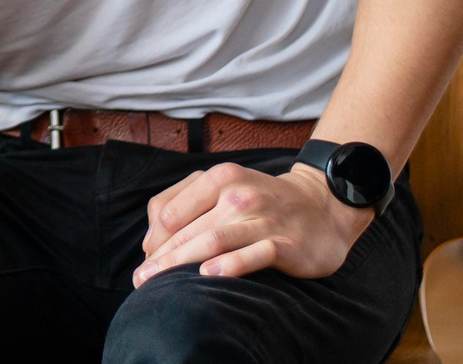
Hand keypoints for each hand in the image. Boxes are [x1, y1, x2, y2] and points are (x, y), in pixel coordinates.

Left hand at [133, 162, 373, 285]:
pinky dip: (231, 264)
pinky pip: (254, 253)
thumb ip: (185, 205)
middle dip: (161, 258)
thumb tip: (150, 243)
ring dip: (182, 263)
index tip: (144, 261)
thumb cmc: (260, 201)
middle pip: (187, 230)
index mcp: (217, 178)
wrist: (321, 206)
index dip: (153, 238)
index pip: (170, 211)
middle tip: (141, 281)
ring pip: (214, 240)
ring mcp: (262, 218)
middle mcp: (238, 195)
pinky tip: (210, 276)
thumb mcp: (223, 188)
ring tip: (160, 283)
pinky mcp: (285, 242)